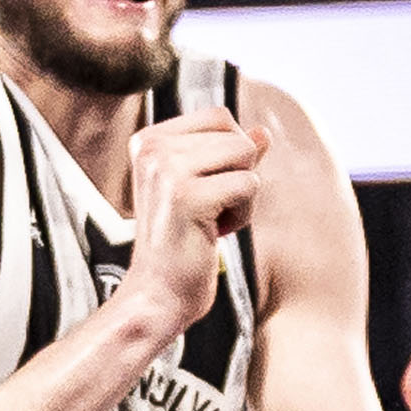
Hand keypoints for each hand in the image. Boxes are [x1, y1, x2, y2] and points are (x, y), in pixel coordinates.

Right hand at [118, 111, 265, 333]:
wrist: (158, 294)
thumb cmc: (181, 244)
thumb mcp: (205, 189)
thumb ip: (230, 156)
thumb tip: (262, 132)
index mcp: (148, 141)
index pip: (218, 116)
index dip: (230, 152)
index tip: (204, 190)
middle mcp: (152, 149)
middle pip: (235, 134)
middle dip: (238, 173)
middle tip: (209, 208)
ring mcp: (166, 170)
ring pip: (245, 155)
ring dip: (242, 194)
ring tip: (211, 220)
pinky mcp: (186, 196)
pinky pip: (248, 185)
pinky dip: (243, 215)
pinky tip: (215, 233)